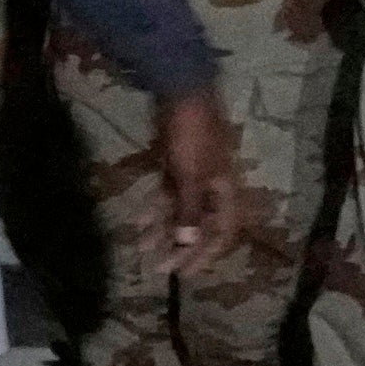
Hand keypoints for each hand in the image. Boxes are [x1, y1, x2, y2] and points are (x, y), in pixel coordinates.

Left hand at [150, 89, 242, 274]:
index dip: (206, 255)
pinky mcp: (177, 166)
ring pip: (181, 211)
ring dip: (164, 230)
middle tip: (158, 267)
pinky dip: (155, 209)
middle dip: (181, 248)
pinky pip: (168, 194)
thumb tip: (189, 243)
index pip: (223, 233)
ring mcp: (195, 176)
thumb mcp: (190, 175)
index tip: (184, 274)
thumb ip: (189, 209)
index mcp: (227, 192)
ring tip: (143, 249)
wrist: (182, 91)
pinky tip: (137, 222)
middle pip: (201, 226)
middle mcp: (214, 188)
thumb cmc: (191, 134)